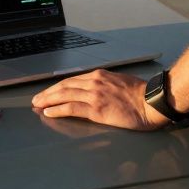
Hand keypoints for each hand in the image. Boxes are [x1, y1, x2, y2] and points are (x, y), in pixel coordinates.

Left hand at [30, 69, 169, 130]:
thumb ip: (104, 85)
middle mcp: (94, 82)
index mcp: (100, 76)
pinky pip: (72, 108)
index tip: (49, 92)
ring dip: (48, 100)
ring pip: (64, 95)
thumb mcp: (119, 83)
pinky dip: (58, 109)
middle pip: (64, 86)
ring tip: (37, 105)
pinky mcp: (97, 109)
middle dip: (48, 93)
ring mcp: (95, 95)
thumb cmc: (140, 95)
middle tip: (36, 99)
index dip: (57, 87)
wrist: (152, 102)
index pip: (72, 80)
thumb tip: (94, 92)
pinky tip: (49, 112)